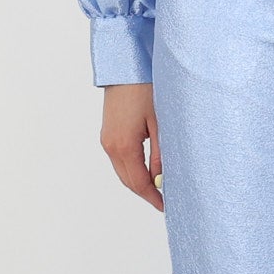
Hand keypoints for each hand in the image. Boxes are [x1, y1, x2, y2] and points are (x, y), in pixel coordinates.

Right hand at [100, 82, 163, 211]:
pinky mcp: (108, 134)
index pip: (139, 182)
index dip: (153, 197)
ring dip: (139, 182)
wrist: (125, 67)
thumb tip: (163, 179)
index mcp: (124, 145)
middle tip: (165, 201)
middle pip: (128, 180)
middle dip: (146, 193)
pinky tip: (148, 170)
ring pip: (123, 171)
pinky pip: (120, 160)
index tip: (166, 207)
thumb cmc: (146, 89)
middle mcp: (110, 145)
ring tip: (159, 188)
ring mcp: (107, 139)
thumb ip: (161, 154)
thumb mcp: (161, 123)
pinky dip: (133, 169)